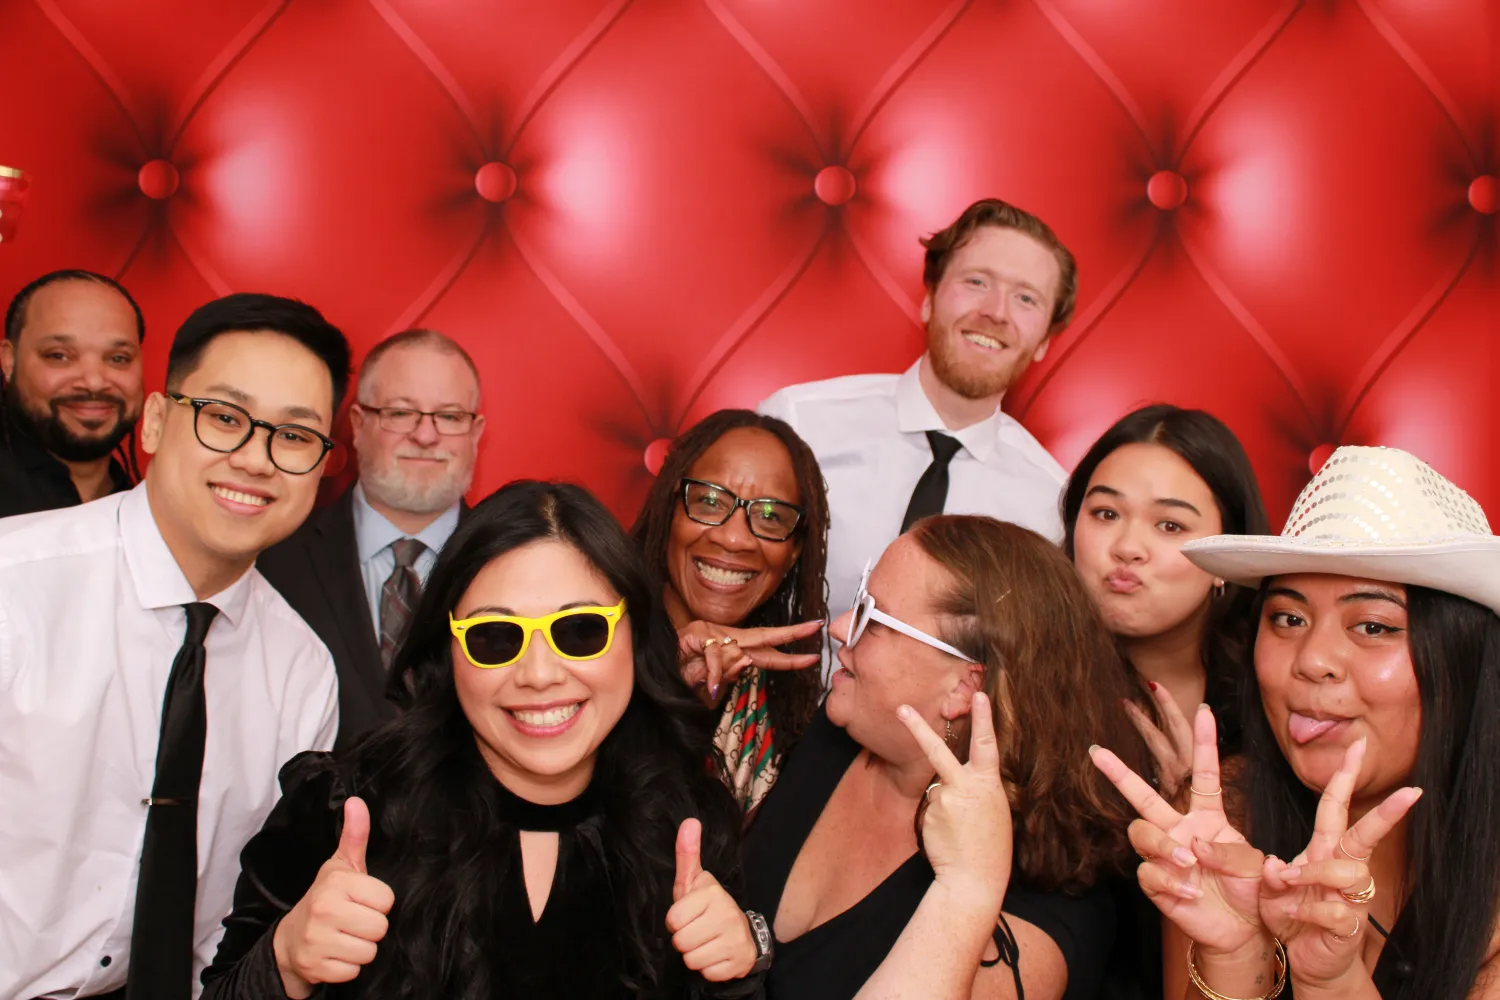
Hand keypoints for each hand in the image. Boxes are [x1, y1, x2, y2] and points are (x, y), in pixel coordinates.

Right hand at [272, 797, 394, 998]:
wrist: (289, 939)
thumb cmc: (324, 899)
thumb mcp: (340, 866)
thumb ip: (354, 835)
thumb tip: (357, 801)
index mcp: (336, 883)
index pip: (386, 899)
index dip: (377, 902)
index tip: (361, 901)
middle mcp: (324, 909)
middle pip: (380, 927)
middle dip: (370, 927)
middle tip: (353, 921)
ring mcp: (318, 940)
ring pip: (369, 951)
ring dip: (360, 948)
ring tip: (344, 936)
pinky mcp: (316, 967)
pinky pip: (353, 971)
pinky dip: (347, 967)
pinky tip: (335, 953)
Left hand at [666, 818, 756, 981]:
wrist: (742, 935)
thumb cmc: (708, 907)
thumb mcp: (694, 882)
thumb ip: (687, 854)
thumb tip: (689, 821)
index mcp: (712, 894)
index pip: (673, 920)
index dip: (676, 921)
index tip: (689, 915)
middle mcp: (726, 914)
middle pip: (681, 942)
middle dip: (684, 939)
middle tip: (697, 930)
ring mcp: (735, 939)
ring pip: (692, 959)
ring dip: (695, 955)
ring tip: (706, 942)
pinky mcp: (738, 962)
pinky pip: (707, 973)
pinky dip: (709, 968)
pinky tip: (716, 954)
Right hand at [677, 619, 821, 701]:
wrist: (658, 663)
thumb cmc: (687, 672)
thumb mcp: (713, 682)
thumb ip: (730, 675)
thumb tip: (746, 663)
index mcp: (737, 650)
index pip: (770, 653)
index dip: (792, 656)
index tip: (814, 655)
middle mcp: (730, 638)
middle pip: (766, 636)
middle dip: (792, 633)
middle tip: (816, 627)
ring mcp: (714, 634)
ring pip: (736, 651)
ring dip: (727, 672)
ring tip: (712, 685)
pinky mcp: (697, 634)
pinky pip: (714, 657)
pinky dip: (715, 673)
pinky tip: (712, 685)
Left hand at [896, 692, 1010, 910]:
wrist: (975, 878)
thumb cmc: (989, 844)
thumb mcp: (994, 808)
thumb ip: (976, 787)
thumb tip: (954, 778)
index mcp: (988, 783)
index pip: (986, 745)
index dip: (985, 719)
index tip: (980, 695)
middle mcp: (965, 786)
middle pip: (938, 750)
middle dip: (918, 727)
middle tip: (901, 708)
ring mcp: (944, 799)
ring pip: (937, 788)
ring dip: (945, 804)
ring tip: (960, 830)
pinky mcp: (929, 812)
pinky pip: (931, 805)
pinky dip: (937, 817)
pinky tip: (948, 835)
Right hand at [1090, 705, 1266, 958]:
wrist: (1242, 930)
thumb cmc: (1250, 890)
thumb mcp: (1253, 864)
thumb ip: (1227, 849)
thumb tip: (1192, 845)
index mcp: (1208, 817)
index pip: (1203, 774)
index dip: (1204, 743)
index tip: (1203, 710)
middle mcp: (1180, 830)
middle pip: (1144, 795)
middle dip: (1119, 773)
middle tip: (1096, 751)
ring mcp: (1165, 855)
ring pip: (1141, 831)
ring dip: (1164, 846)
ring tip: (1189, 865)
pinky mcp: (1155, 883)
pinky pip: (1148, 872)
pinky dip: (1169, 881)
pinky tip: (1188, 892)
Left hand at [1258, 738, 1420, 989]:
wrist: (1305, 957)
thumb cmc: (1291, 913)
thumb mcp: (1271, 886)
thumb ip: (1270, 871)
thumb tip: (1275, 865)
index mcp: (1324, 851)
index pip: (1335, 808)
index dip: (1345, 777)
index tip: (1359, 746)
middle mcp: (1342, 869)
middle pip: (1366, 835)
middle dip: (1387, 813)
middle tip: (1409, 791)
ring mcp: (1350, 898)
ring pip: (1349, 872)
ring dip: (1314, 873)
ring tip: (1285, 883)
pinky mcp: (1349, 927)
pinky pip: (1334, 911)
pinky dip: (1307, 910)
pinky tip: (1290, 913)